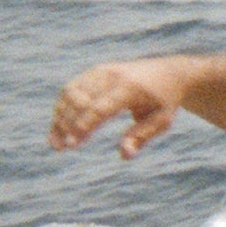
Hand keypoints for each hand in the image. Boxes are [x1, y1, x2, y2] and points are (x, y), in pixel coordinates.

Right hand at [51, 60, 190, 158]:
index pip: (100, 106)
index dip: (84, 125)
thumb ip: (141, 137)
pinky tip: (56, 132)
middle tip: (63, 148)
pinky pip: (70, 89)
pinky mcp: (93, 73)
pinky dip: (61, 109)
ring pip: (69, 92)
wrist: (168, 73)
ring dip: (59, 117)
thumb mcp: (162, 121)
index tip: (72, 145)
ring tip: (57, 145)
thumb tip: (124, 155)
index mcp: (130, 87)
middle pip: (79, 98)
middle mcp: (111, 75)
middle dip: (68, 123)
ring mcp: (100, 71)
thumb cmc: (165, 101)